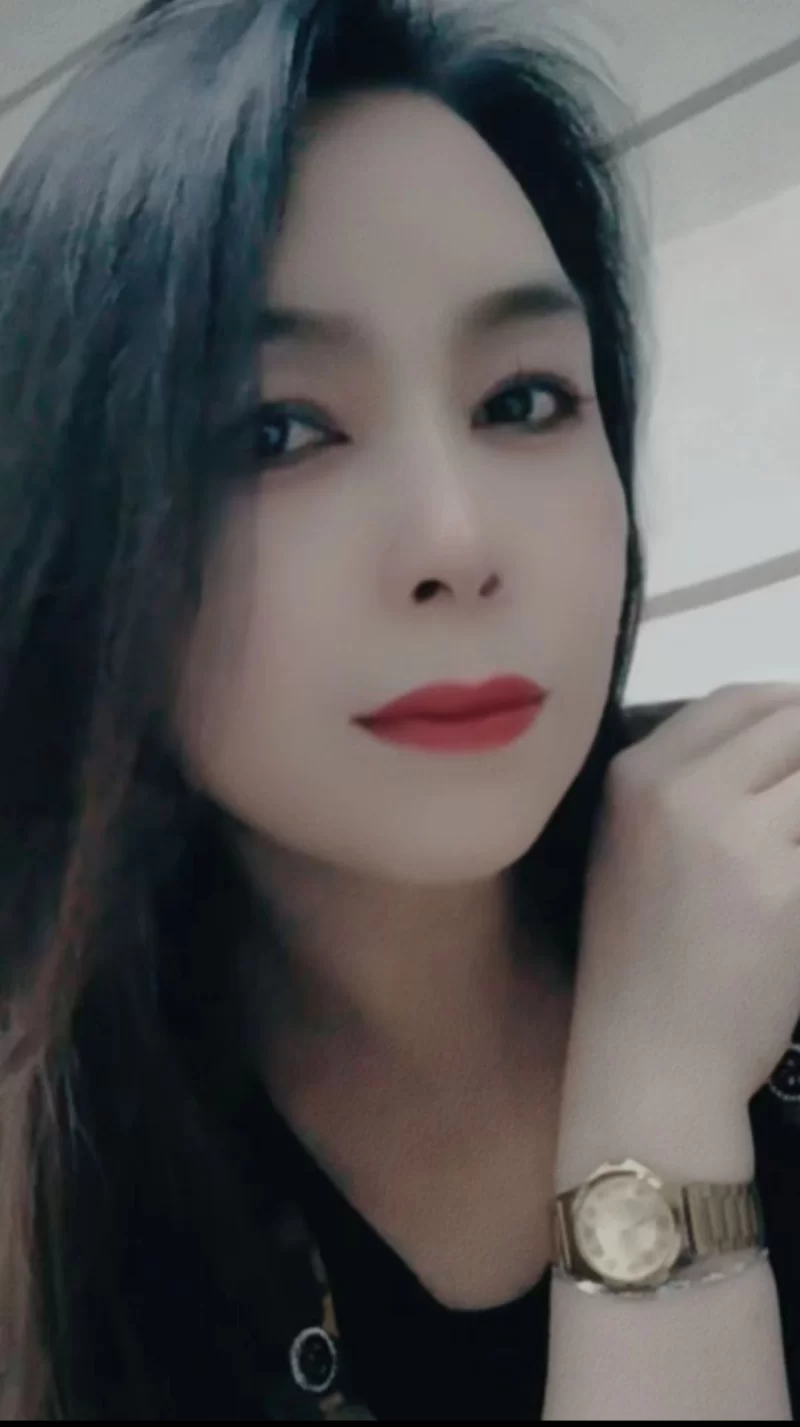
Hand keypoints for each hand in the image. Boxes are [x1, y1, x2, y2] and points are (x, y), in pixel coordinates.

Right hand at [575, 683, 799, 1108]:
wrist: (649, 1058)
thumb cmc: (640, 959)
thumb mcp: (634, 849)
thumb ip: (693, 786)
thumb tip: (783, 746)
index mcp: (635, 774)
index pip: (741, 699)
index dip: (792, 712)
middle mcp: (679, 789)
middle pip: (792, 722)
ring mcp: (734, 836)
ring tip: (793, 852)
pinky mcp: (785, 888)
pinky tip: (798, 895)